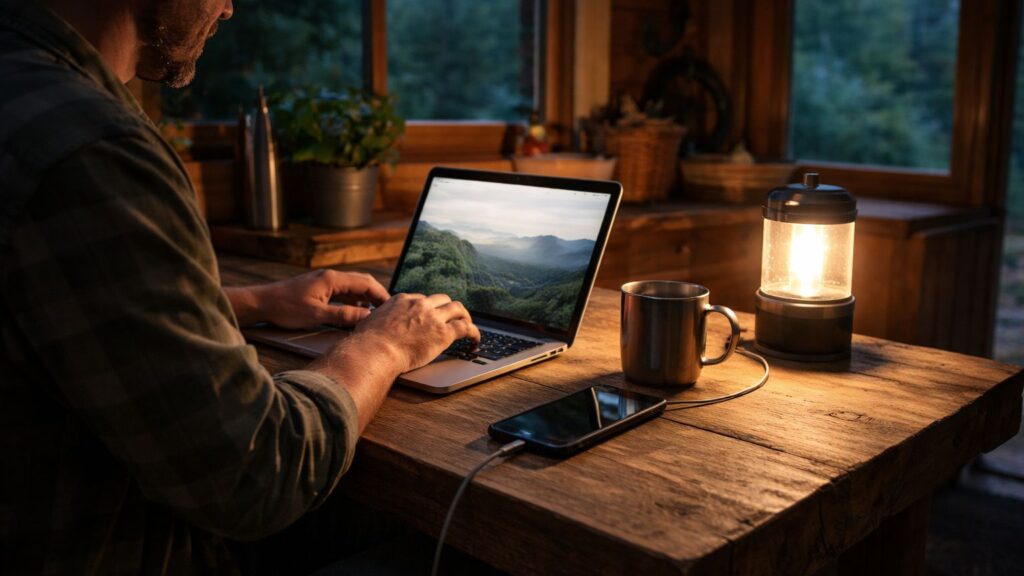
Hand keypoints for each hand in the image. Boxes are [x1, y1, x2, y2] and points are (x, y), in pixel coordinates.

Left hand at [229, 269, 389, 328]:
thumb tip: (367, 317)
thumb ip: (343, 316)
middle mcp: (330, 276)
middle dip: (376, 295)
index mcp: (332, 279)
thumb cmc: (286, 308)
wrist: (262, 303)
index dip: (381, 295)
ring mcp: (324, 281)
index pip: (365, 283)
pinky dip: (352, 300)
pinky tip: (355, 312)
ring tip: (375, 313)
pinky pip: (342, 291)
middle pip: (361, 282)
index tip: (391, 308)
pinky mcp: (318, 288)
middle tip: (388, 310)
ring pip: (352, 287)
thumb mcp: (317, 315)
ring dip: (364, 298)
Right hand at [352, 293, 480, 372]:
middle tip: (452, 318)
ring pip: (458, 308)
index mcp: (403, 300)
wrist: (375, 351)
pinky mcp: (443, 333)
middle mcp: (420, 304)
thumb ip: (379, 320)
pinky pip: (465, 328)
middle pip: (442, 300)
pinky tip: (476, 340)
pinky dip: (474, 332)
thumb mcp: (370, 322)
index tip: (431, 316)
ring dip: (464, 316)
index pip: (423, 299)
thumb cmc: (368, 343)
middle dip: (448, 308)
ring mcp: (433, 317)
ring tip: (468, 324)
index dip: (429, 308)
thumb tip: (373, 326)